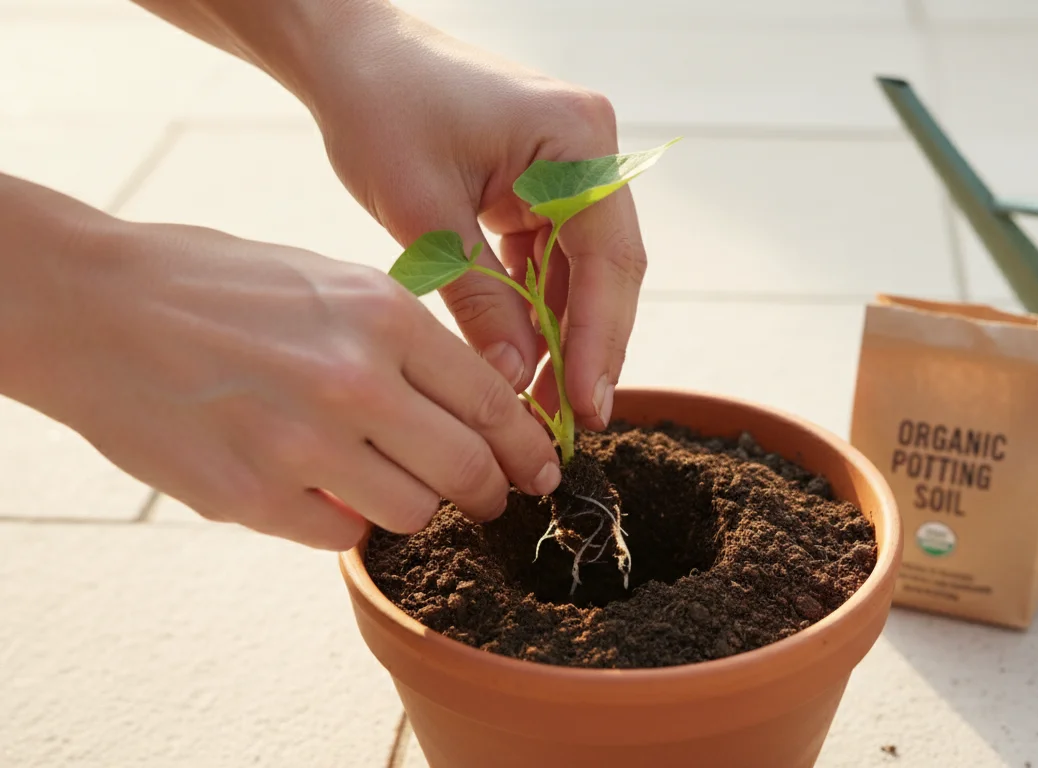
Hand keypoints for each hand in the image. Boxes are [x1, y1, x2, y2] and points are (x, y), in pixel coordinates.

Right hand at [20, 216, 559, 549]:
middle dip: (492, 492)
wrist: (96, 308)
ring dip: (415, 507)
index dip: (526, 446)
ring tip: (389, 483)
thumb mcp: (330, 284)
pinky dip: (342, 520)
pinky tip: (319, 489)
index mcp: (383, 316)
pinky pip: (339, 534)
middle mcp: (354, 381)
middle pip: (469, 470)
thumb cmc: (219, 287)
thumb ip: (405, 344)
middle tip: (490, 498)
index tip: (539, 468)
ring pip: (413, 513)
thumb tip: (475, 409)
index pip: (493, 402)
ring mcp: (302, 445)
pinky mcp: (251, 497)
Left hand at [308, 8, 647, 428]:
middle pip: (609, 269)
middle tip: (570, 423)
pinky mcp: (544, 183)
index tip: (586, 408)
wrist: (347, 54)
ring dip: (562, 334)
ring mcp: (572, 167)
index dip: (600, 341)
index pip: (609, 259)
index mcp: (577, 140)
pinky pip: (554, 257)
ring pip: (584, 271)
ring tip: (540, 403)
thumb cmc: (379, 108)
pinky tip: (522, 356)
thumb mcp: (425, 214)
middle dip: (587, 347)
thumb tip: (516, 383)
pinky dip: (538, 306)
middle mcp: (590, 151)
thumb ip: (478, 299)